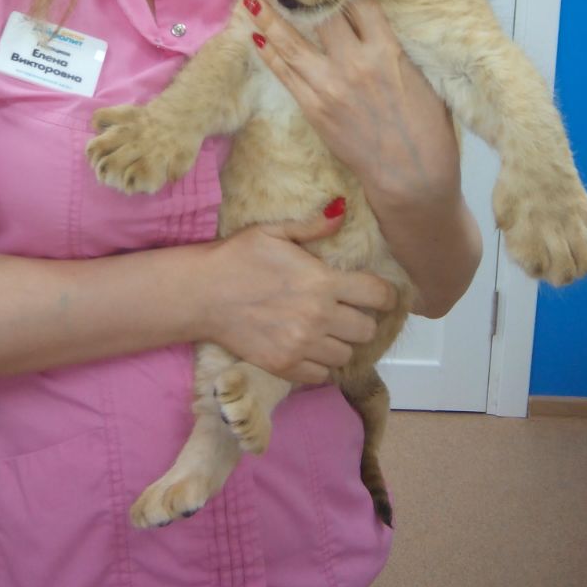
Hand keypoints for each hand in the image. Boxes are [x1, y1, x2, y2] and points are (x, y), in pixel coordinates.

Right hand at [203, 211, 396, 384]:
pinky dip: (319, 364)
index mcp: (322, 282)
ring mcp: (302, 346)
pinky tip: (306, 346)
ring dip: (340, 342)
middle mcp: (318, 317)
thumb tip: (342, 210)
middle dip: (360, 318)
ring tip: (323, 329)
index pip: (378, 296)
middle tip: (344, 310)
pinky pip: (322, 375)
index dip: (385, 295)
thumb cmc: (236, 257)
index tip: (379, 295)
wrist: (201, 294)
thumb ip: (313, 226)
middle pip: (367, 329)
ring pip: (347, 355)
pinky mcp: (285, 366)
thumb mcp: (273, 231)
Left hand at [246, 0, 460, 207]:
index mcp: (388, 51)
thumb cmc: (428, 130)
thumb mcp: (423, 78)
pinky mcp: (315, 109)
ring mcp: (330, 86)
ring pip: (292, 43)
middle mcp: (355, 63)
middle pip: (322, 16)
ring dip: (270, 19)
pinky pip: (285, 74)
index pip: (360, 4)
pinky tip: (256, 38)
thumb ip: (395, 50)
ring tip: (252, 0)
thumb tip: (375, 28)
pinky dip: (269, 54)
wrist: (412, 176)